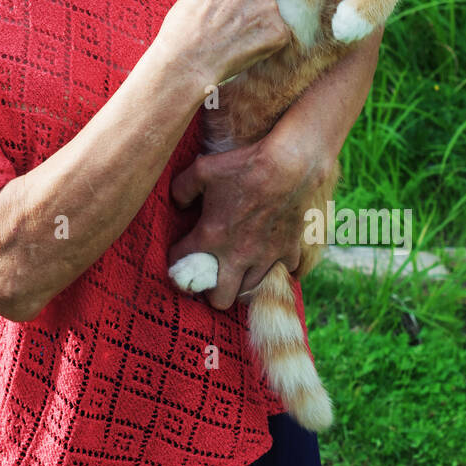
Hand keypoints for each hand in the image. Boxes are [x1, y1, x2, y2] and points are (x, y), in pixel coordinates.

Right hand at [154, 0, 290, 92]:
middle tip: (227, 24)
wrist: (186, 62)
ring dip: (257, 21)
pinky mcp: (278, 28)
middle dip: (250, 1)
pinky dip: (265, 41)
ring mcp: (266, 3)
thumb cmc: (181, 30)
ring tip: (232, 38)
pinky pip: (277, 31)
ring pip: (269, 9)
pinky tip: (244, 48)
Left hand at [167, 139, 324, 309]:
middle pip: (220, 300)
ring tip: (237, 270)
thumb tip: (177, 203)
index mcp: (211, 236)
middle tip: (211, 275)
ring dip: (241, 283)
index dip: (176, 260)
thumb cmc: (244, 165)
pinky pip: (282, 275)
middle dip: (212, 292)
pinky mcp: (289, 252)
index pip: (182, 264)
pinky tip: (269, 259)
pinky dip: (275, 271)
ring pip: (249, 292)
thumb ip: (181, 189)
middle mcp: (237, 255)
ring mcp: (265, 257)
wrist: (290, 165)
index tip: (180, 254)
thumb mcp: (202, 169)